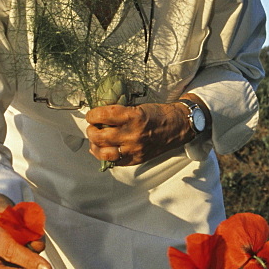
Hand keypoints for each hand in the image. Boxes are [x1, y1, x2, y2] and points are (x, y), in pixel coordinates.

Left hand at [85, 99, 200, 165]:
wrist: (177, 126)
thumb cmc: (158, 114)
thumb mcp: (138, 107)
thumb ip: (120, 113)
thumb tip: (99, 116)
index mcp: (133, 116)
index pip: (103, 115)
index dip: (92, 115)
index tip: (91, 115)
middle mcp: (132, 134)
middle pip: (99, 136)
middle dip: (90, 130)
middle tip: (92, 127)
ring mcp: (134, 149)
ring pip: (103, 153)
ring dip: (94, 146)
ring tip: (95, 140)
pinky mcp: (137, 159)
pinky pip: (115, 162)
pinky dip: (105, 156)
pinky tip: (103, 150)